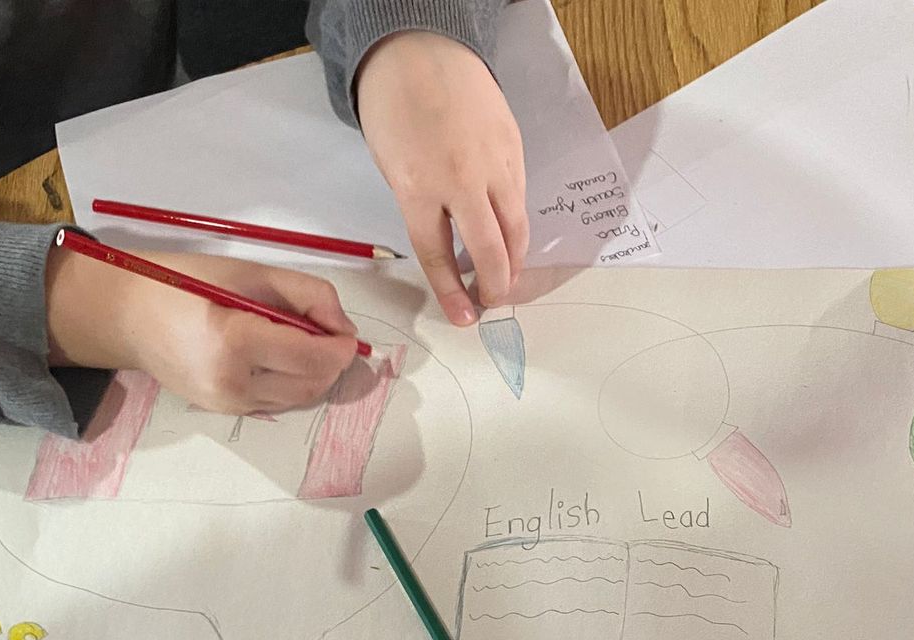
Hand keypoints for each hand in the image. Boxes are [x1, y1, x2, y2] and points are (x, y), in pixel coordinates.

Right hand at [46, 246, 359, 412]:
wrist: (126, 316)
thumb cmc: (184, 283)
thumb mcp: (250, 273)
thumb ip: (308, 295)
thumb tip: (344, 329)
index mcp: (233, 343)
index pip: (312, 358)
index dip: (341, 347)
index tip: (347, 332)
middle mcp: (230, 383)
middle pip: (312, 384)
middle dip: (332, 361)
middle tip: (330, 333)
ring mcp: (226, 404)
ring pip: (299, 398)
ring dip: (315, 373)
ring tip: (304, 341)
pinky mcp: (224, 412)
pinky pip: (277, 402)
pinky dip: (292, 381)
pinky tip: (280, 356)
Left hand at [355, 31, 527, 323]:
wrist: (422, 48)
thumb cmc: (396, 106)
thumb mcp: (393, 165)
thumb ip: (422, 208)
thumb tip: (450, 248)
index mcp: (419, 185)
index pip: (439, 254)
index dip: (452, 291)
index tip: (463, 316)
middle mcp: (461, 179)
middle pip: (489, 249)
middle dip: (495, 286)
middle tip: (492, 302)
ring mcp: (493, 163)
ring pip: (515, 228)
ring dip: (513, 261)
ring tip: (506, 277)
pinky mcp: (514, 149)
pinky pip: (520, 199)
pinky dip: (517, 226)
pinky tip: (510, 237)